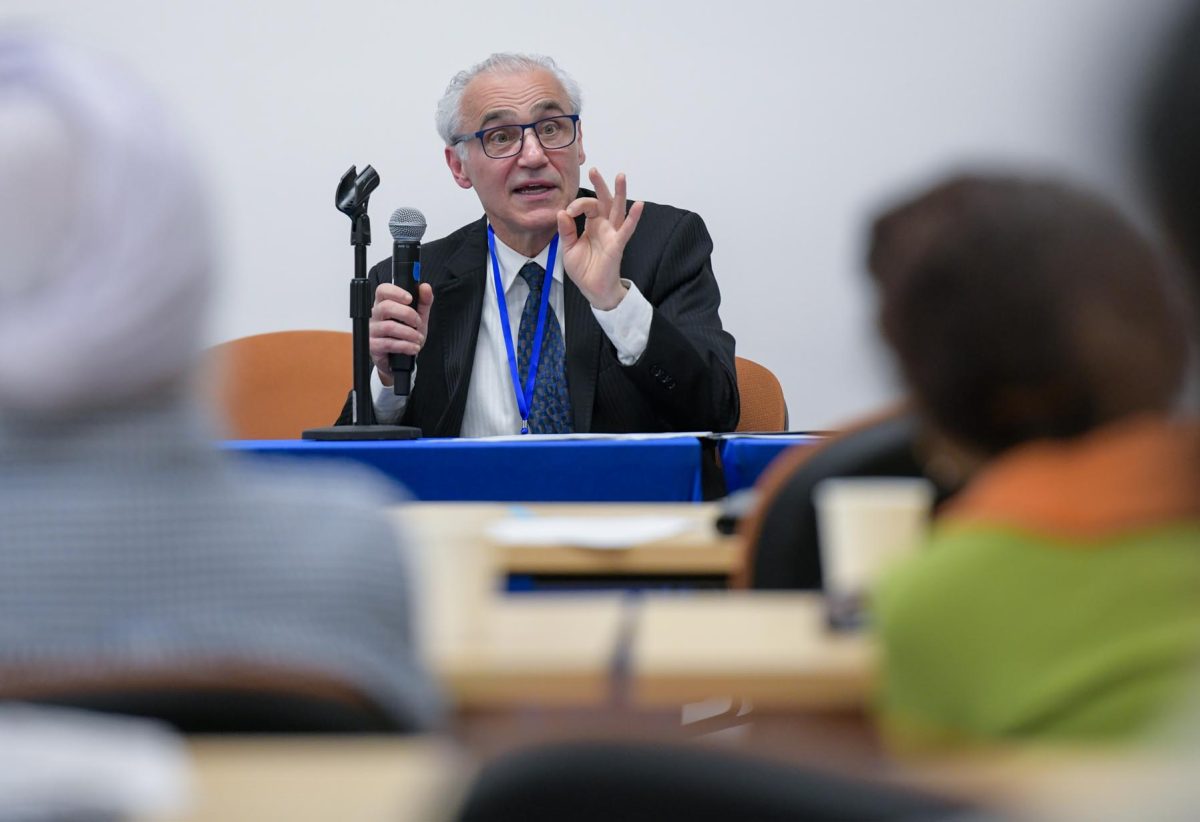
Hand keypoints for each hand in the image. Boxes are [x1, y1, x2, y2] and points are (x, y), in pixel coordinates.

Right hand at [369, 282, 433, 385]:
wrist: (400, 359)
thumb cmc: (406, 334)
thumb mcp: (418, 317)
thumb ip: (423, 302)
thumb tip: (425, 287)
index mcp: (384, 304)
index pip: (382, 290)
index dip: (396, 292)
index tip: (410, 298)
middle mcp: (375, 315)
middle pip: (386, 307)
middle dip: (407, 314)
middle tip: (417, 322)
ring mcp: (372, 331)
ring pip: (389, 327)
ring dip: (409, 333)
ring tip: (418, 338)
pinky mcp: (373, 345)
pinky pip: (388, 344)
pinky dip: (405, 346)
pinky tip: (413, 347)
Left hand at [557, 167, 644, 309]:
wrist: (593, 289)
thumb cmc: (584, 269)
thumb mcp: (569, 248)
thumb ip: (566, 230)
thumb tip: (561, 212)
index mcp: (592, 225)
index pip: (587, 206)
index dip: (576, 205)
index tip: (567, 213)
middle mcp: (604, 226)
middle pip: (604, 201)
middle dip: (600, 185)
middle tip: (594, 170)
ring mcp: (612, 234)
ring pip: (617, 209)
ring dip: (619, 193)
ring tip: (621, 176)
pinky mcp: (617, 245)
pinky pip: (626, 229)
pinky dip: (633, 218)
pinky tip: (639, 205)